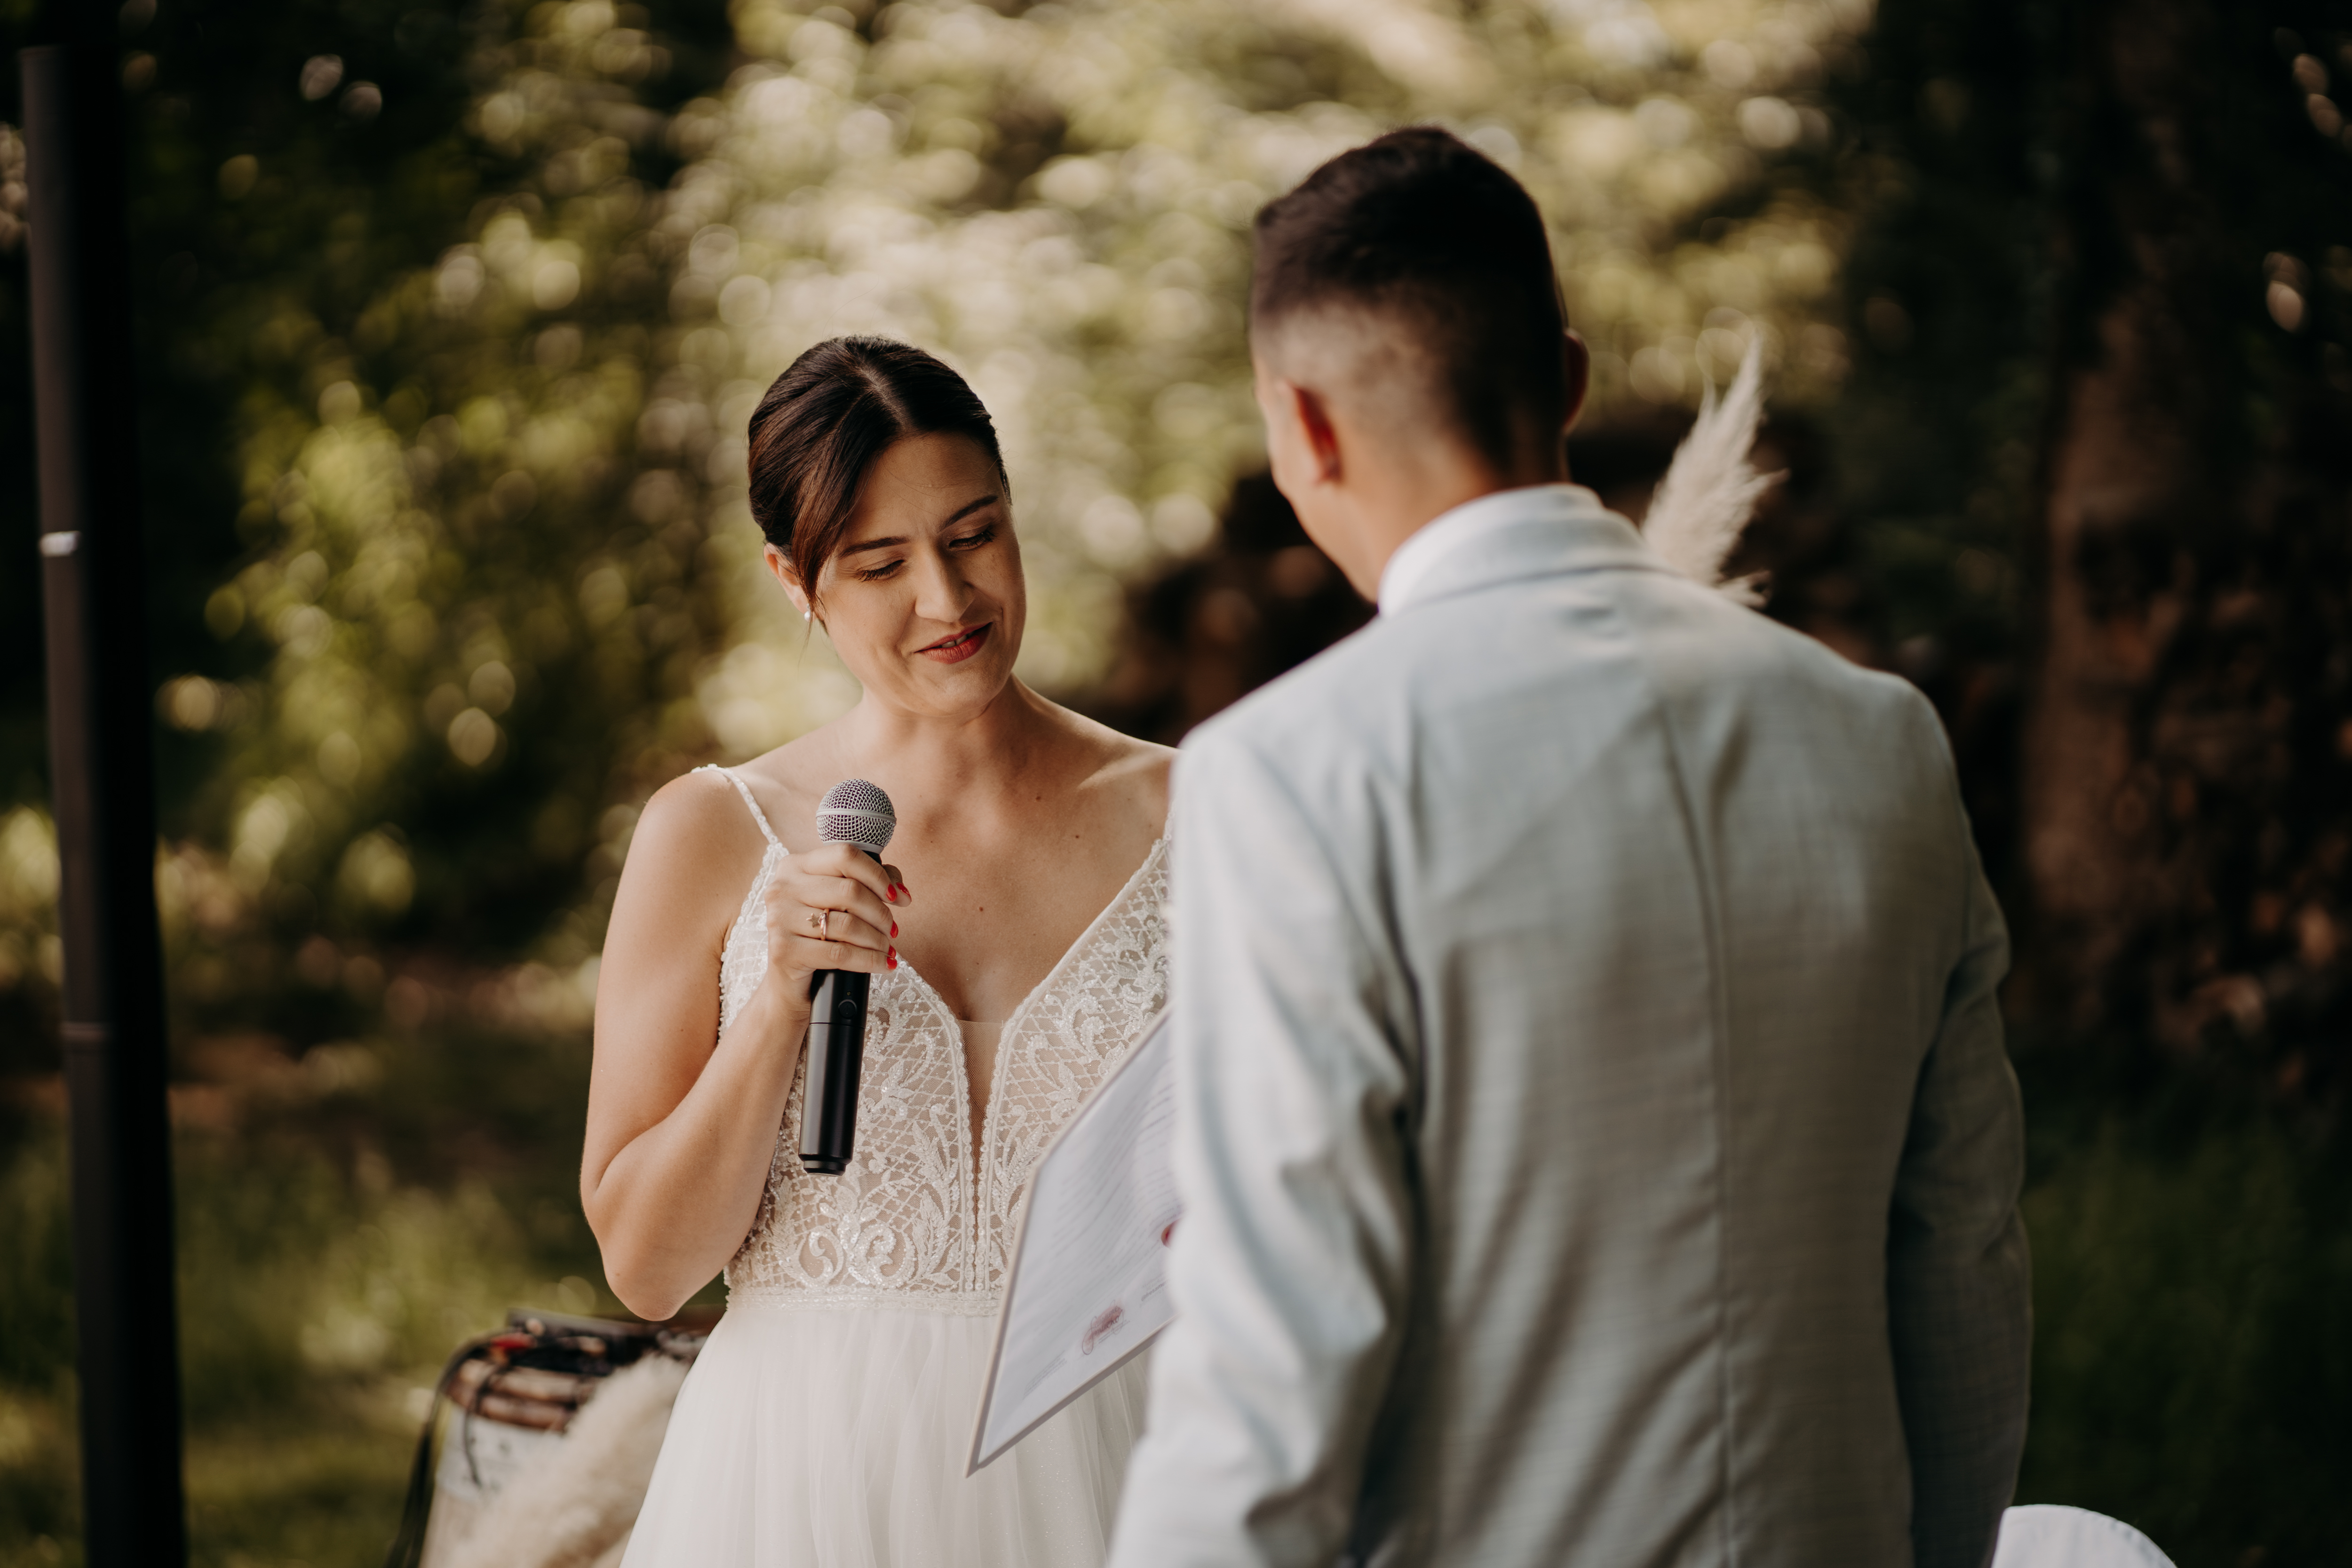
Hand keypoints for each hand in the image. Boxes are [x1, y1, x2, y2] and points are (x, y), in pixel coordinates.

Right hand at [761, 842, 907, 1001]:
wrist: (789, 982)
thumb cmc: (817, 937)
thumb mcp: (838, 903)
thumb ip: (867, 883)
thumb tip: (899, 890)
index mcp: (795, 866)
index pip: (845, 856)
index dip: (877, 875)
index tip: (896, 896)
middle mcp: (782, 888)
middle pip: (850, 891)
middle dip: (880, 913)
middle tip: (891, 929)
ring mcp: (779, 918)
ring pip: (847, 924)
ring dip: (877, 939)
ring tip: (887, 948)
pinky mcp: (783, 950)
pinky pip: (839, 954)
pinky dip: (869, 960)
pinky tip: (882, 964)